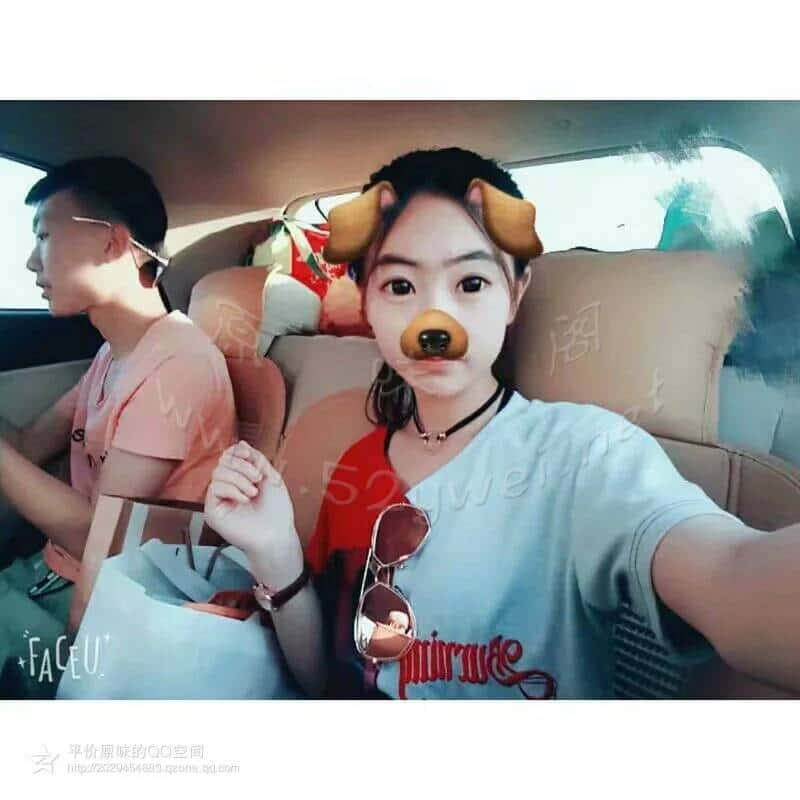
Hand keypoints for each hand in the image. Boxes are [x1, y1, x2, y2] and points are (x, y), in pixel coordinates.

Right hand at [204, 440, 299, 569]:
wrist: (277, 533)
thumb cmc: (276, 510)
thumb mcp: (270, 477)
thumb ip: (256, 459)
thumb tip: (241, 443)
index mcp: (240, 478)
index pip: (229, 457)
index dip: (237, 452)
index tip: (249, 454)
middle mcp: (227, 487)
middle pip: (223, 462)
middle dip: (242, 466)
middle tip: (258, 478)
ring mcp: (219, 499)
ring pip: (218, 473)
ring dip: (239, 478)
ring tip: (253, 492)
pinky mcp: (213, 511)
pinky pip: (214, 489)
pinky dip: (232, 490)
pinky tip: (245, 499)